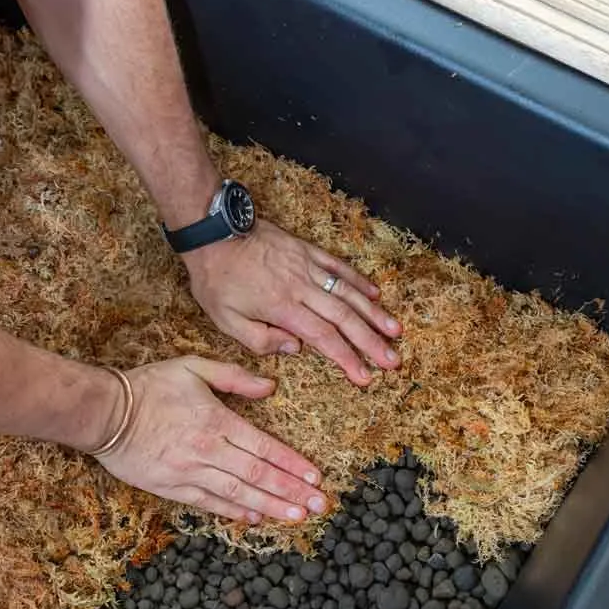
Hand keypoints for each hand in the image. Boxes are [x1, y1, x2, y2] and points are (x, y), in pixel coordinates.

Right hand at [96, 356, 326, 524]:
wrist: (102, 412)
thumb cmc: (148, 385)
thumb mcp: (192, 367)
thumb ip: (234, 378)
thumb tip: (270, 387)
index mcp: (216, 421)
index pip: (264, 448)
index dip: (292, 464)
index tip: (315, 476)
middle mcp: (206, 450)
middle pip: (258, 476)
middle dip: (292, 492)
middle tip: (319, 505)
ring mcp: (188, 472)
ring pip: (238, 495)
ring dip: (270, 507)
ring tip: (297, 517)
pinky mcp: (170, 488)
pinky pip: (208, 503)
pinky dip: (233, 512)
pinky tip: (255, 519)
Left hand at [183, 220, 402, 387]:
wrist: (213, 231)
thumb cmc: (216, 279)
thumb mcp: (225, 320)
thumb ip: (260, 340)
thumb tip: (295, 349)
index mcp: (283, 308)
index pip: (324, 338)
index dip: (348, 359)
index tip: (365, 376)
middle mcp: (302, 288)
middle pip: (345, 318)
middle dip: (371, 342)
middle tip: (392, 360)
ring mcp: (307, 266)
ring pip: (348, 293)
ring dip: (374, 313)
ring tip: (395, 330)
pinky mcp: (306, 250)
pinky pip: (338, 266)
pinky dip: (358, 280)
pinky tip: (374, 294)